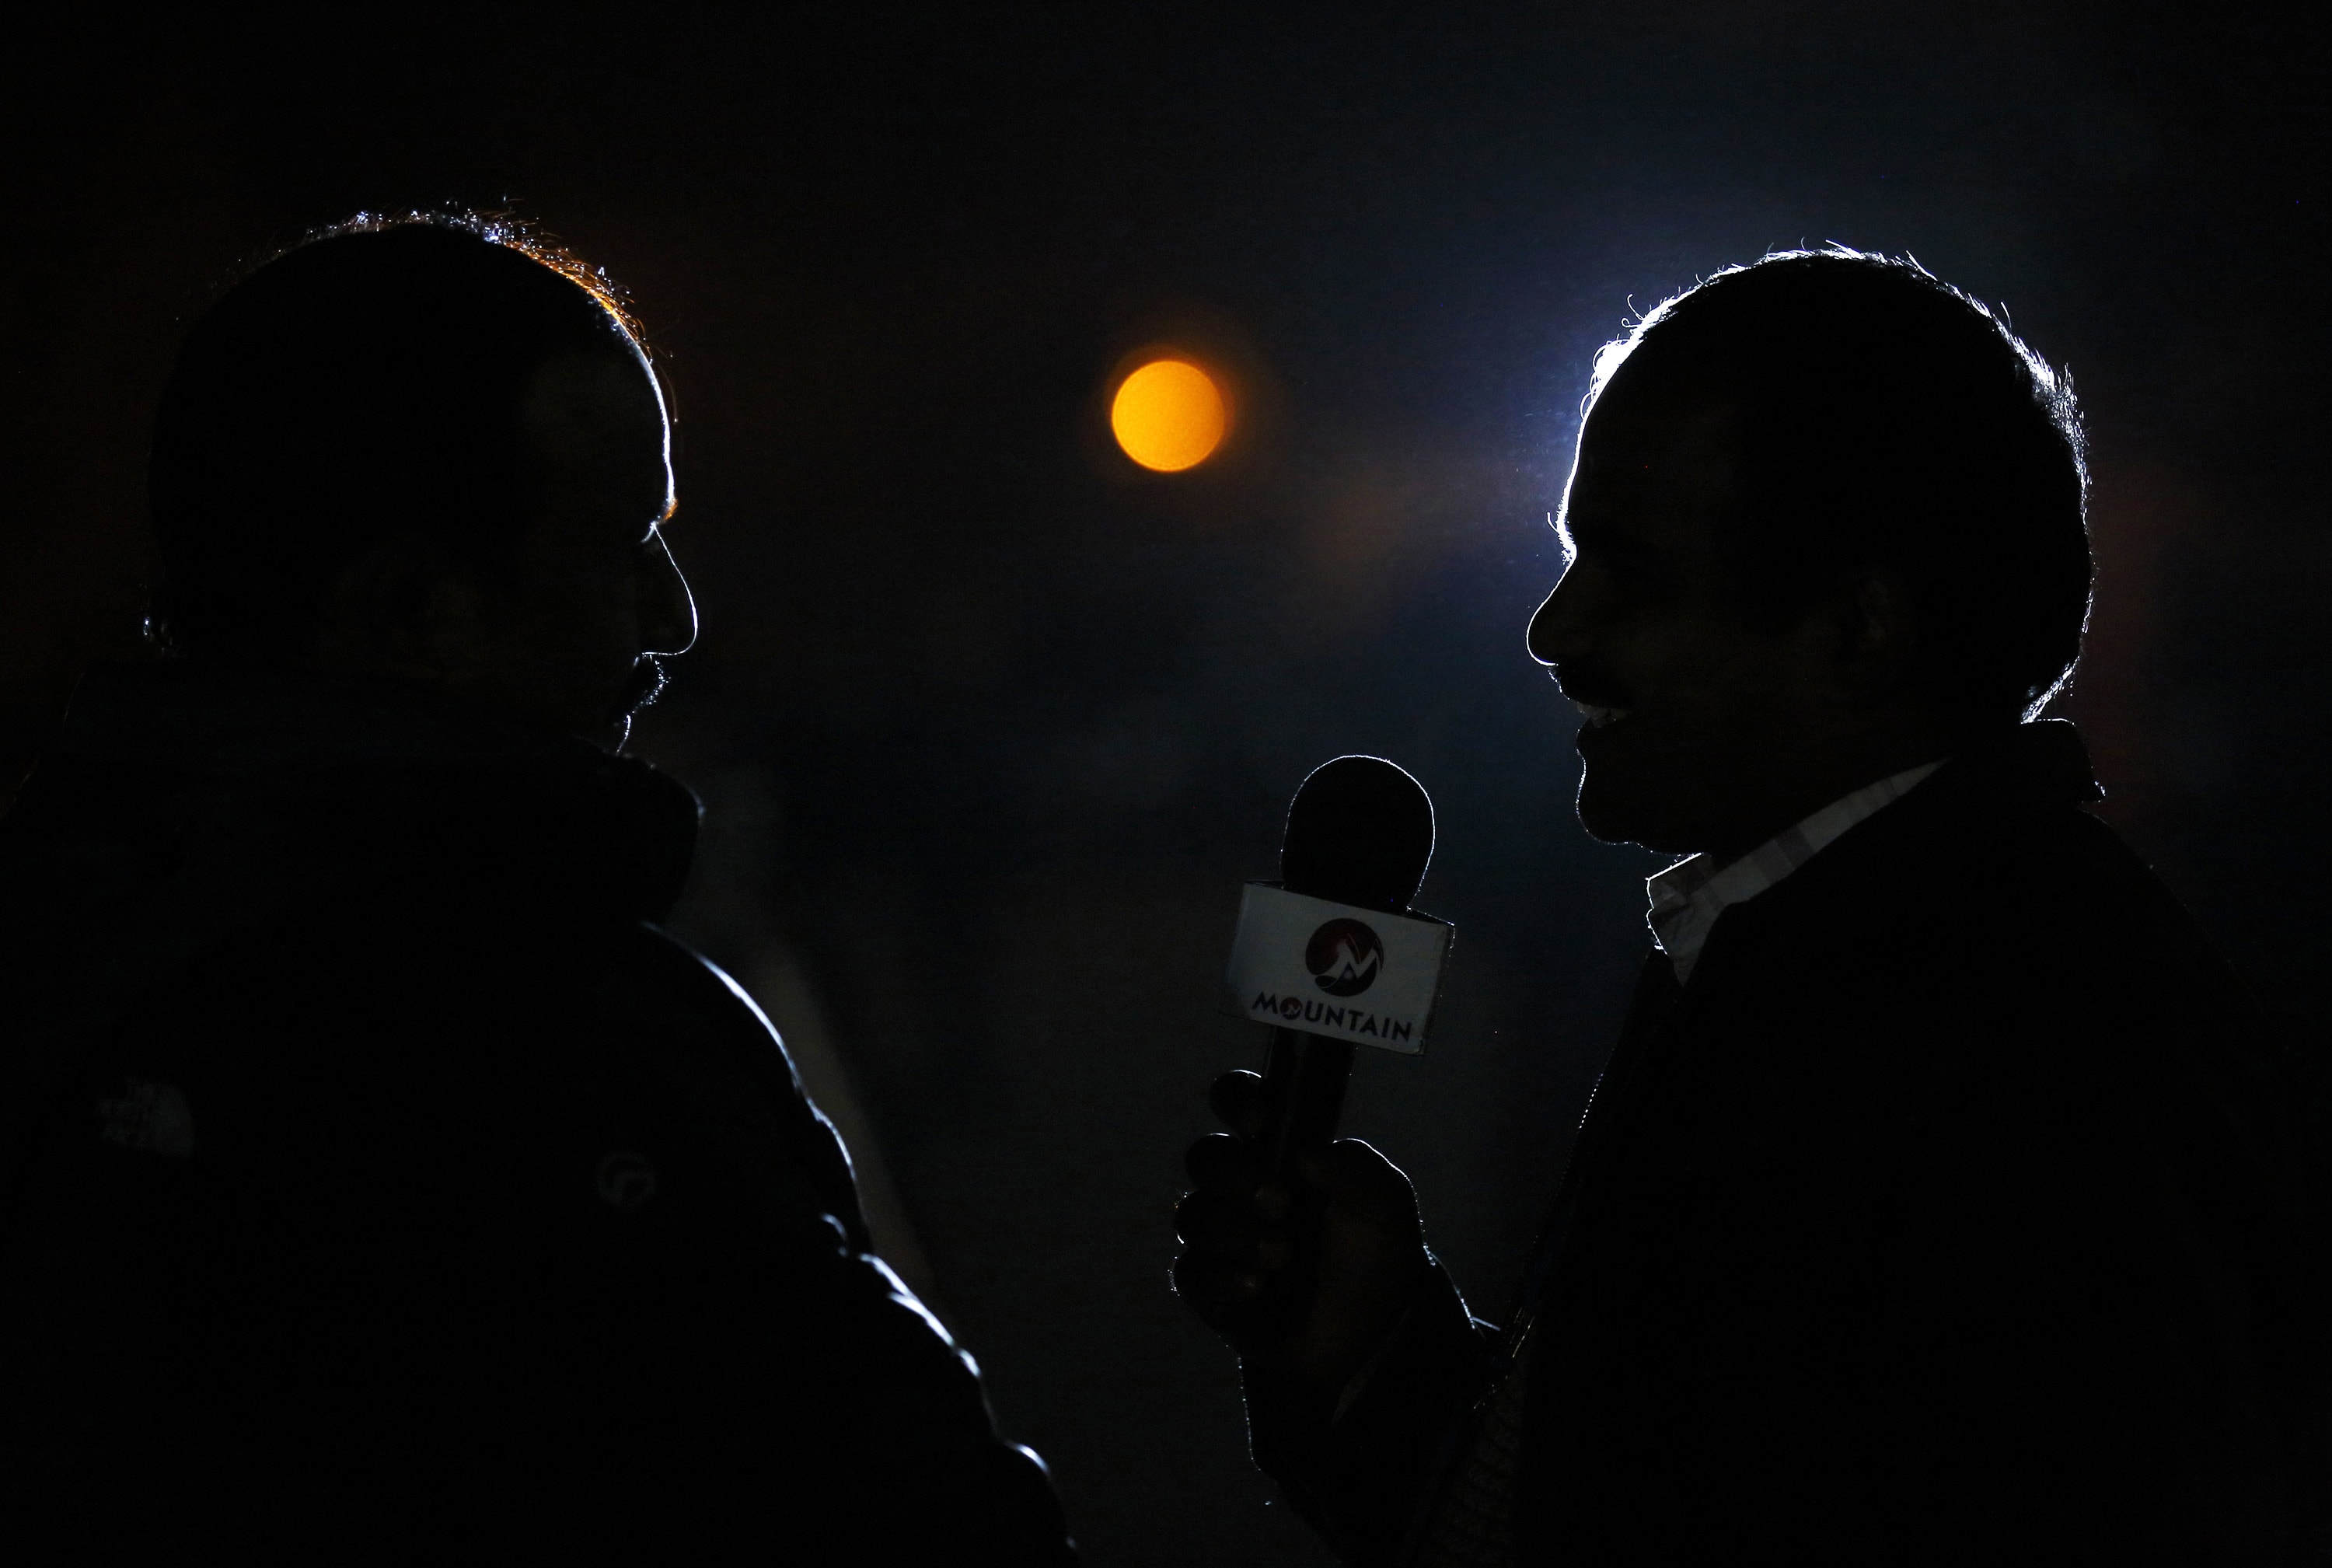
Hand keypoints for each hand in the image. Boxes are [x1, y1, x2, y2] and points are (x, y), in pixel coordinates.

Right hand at [1172, 1070, 1431, 1396]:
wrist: (1376, 1333)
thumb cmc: (1375, 1254)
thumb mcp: (1385, 1206)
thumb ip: (1357, 1169)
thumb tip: (1307, 1156)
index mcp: (1279, 1151)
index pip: (1237, 1103)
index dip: (1237, 1100)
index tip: (1261, 1119)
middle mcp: (1241, 1188)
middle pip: (1205, 1157)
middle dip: (1235, 1176)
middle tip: (1281, 1203)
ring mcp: (1222, 1238)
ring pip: (1192, 1216)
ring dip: (1235, 1233)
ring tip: (1283, 1257)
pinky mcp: (1212, 1290)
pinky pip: (1190, 1273)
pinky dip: (1223, 1278)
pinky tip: (1259, 1289)